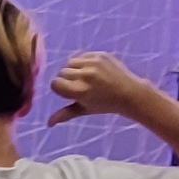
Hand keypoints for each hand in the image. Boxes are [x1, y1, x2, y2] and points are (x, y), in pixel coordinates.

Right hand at [46, 51, 161, 123]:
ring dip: (74, 69)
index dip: (60, 88)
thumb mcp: (84, 110)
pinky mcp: (100, 54)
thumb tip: (48, 123)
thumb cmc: (105, 104)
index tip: (69, 92)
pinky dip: (83, 61)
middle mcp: (85, 75)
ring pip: (70, 62)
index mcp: (80, 91)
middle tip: (80, 85)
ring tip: (86, 77)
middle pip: (62, 72)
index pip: (55, 84)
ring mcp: (93, 63)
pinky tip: (92, 69)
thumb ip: (65, 114)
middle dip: (68, 79)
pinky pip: (81, 55)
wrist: (130, 93)